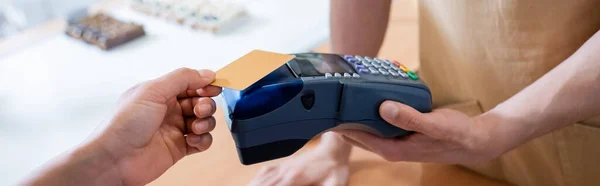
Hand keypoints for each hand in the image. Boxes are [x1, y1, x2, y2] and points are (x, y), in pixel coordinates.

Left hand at [89, 68, 221, 184]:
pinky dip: (203, 139)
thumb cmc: (124, 124)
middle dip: (206, 104)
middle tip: (199, 110)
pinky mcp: (179, 148)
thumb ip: (182, 78)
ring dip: (206, 122)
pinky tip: (193, 140)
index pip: (190, 83)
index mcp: (160, 92)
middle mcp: (168, 110)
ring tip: (194, 127)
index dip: (204, 84)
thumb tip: (206, 73)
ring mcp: (174, 129)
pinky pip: (202, 141)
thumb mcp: (153, 91)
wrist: (114, 159)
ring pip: (204, 120)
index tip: (214, 87)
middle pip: (200, 101)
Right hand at [247, 132, 350, 185]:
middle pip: (264, 183)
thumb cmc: (335, 169)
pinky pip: (265, 172)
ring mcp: (284, 166)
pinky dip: (257, 179)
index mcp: (296, 177)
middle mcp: (286, 170)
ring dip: (255, 184)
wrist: (334, 149)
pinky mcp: (284, 164)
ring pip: (262, 178)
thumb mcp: (333, 185)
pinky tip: (253, 183)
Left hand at [337, 101, 498, 164]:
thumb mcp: (433, 124)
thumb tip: (383, 107)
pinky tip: (366, 102)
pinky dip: (370, 114)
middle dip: (342, 122)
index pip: (358, 137)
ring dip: (354, 117)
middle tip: (327, 103)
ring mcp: (395, 141)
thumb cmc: (454, 134)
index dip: (341, 125)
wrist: (473, 141)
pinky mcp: (401, 133)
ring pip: (367, 129)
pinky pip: (379, 123)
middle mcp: (391, 147)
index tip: (326, 111)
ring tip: (340, 100)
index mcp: (393, 148)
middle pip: (358, 135)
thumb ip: (408, 117)